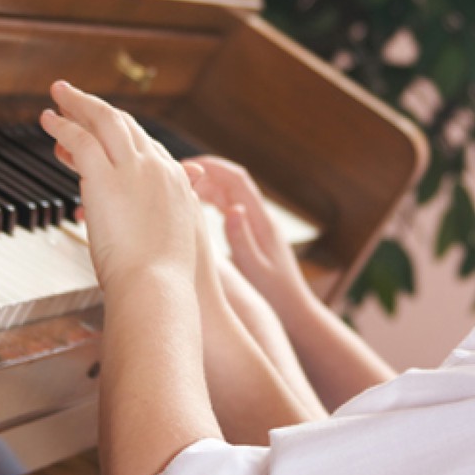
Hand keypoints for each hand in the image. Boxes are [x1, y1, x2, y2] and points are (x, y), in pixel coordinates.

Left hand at [40, 81, 203, 293]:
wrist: (158, 287)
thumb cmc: (164, 278)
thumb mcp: (174, 243)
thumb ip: (162, 224)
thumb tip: (144, 227)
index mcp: (177, 183)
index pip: (146, 146)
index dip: (119, 135)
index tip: (98, 134)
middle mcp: (158, 168)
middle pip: (127, 125)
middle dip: (99, 109)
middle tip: (76, 99)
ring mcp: (133, 169)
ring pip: (105, 121)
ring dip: (79, 104)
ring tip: (59, 94)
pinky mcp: (105, 177)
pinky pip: (80, 139)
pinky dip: (63, 125)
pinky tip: (48, 120)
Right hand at [183, 156, 312, 320]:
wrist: (296, 309)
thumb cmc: (277, 293)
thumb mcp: (256, 268)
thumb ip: (242, 239)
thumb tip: (233, 207)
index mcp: (263, 221)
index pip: (238, 180)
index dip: (213, 167)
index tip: (188, 165)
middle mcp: (262, 217)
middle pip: (233, 181)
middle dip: (207, 172)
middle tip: (177, 176)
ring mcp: (258, 223)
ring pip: (231, 193)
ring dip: (208, 186)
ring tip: (182, 189)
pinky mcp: (254, 232)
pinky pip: (231, 207)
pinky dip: (213, 201)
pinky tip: (197, 206)